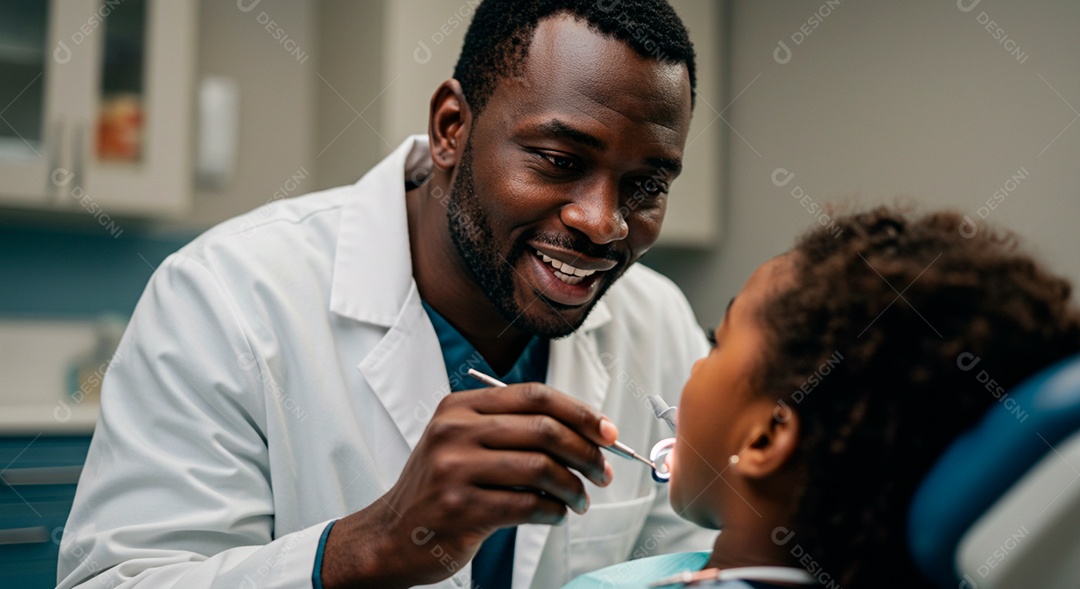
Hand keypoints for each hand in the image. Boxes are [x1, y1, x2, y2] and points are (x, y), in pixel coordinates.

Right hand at [321, 382, 617, 587]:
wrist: (392, 534)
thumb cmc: (439, 488)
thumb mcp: (462, 442)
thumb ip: (512, 430)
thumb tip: (586, 434)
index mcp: (460, 407)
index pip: (535, 396)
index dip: (580, 412)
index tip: (607, 432)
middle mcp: (454, 431)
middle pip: (544, 429)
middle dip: (586, 452)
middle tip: (603, 472)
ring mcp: (455, 469)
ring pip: (541, 468)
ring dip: (573, 487)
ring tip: (580, 500)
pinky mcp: (460, 508)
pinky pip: (528, 504)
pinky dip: (553, 511)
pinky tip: (555, 514)